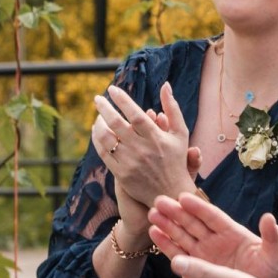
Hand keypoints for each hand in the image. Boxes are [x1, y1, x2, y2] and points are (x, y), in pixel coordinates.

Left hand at [93, 83, 193, 209]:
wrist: (170, 191)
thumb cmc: (176, 158)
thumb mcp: (180, 133)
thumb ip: (172, 108)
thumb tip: (165, 85)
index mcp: (157, 138)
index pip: (135, 114)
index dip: (122, 100)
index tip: (112, 89)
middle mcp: (142, 149)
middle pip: (116, 124)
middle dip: (104, 108)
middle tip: (97, 98)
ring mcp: (130, 162)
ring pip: (106, 138)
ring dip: (99, 123)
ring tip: (98, 115)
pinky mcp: (121, 173)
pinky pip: (103, 153)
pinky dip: (97, 140)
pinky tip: (97, 131)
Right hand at [148, 193, 277, 277]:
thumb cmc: (268, 275)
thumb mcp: (273, 256)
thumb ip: (272, 237)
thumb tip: (269, 217)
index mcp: (233, 233)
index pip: (213, 217)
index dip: (199, 207)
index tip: (183, 197)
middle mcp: (215, 240)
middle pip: (193, 223)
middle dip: (177, 212)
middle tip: (160, 200)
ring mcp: (203, 253)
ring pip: (182, 235)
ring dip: (168, 224)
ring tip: (152, 214)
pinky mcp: (193, 268)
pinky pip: (177, 252)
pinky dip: (165, 243)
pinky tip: (153, 232)